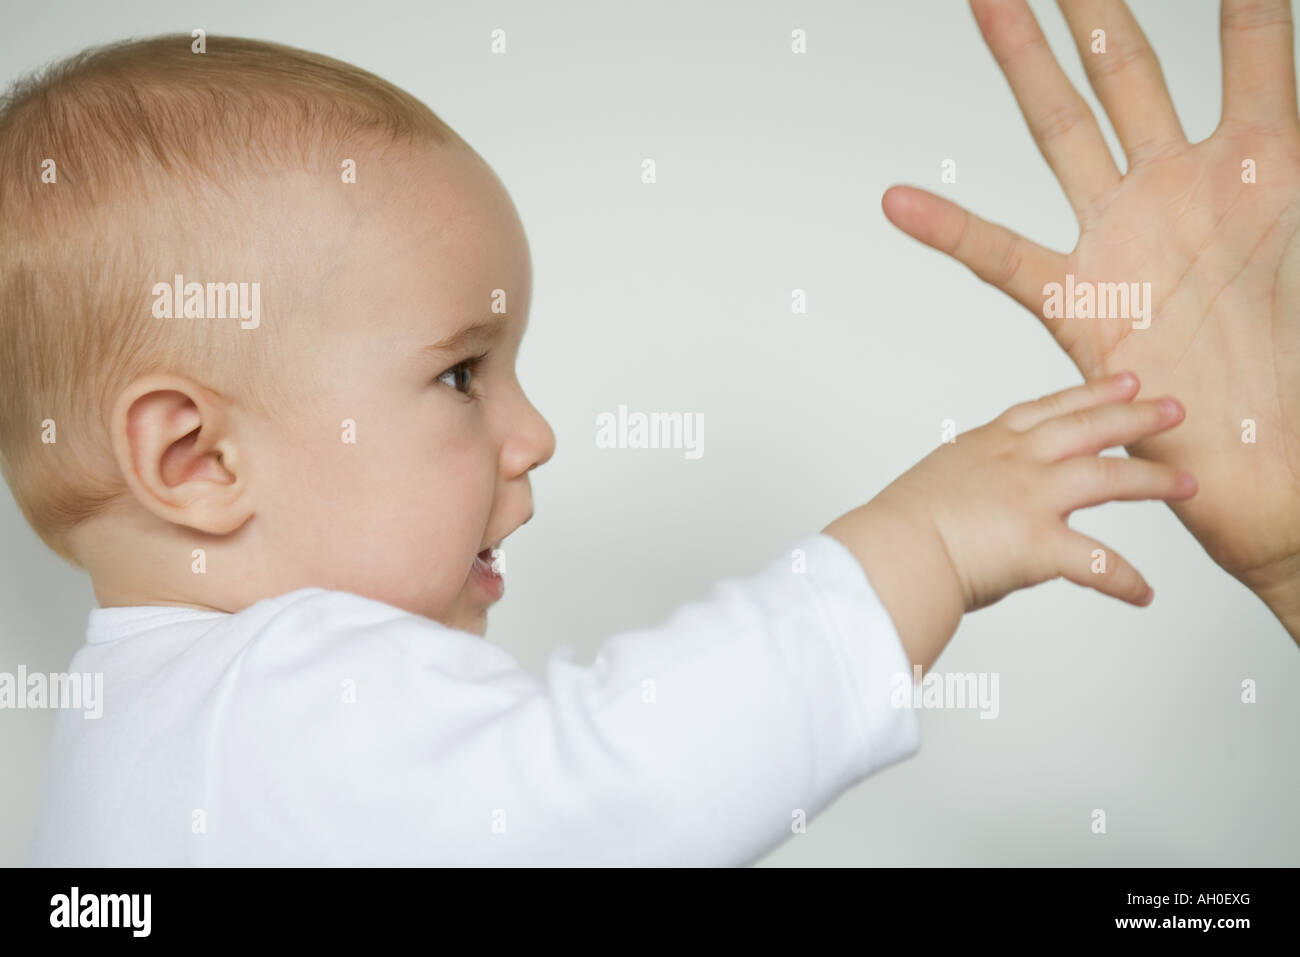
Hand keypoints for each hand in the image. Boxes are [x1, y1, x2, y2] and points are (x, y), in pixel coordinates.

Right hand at [824, 373, 1196, 669]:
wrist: (891, 552)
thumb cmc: (896, 531)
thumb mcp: (935, 485)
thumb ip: (967, 487)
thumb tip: (975, 506)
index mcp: (988, 446)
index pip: (1048, 410)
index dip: (1089, 394)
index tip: (1121, 382)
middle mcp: (1015, 462)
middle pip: (1088, 427)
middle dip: (1135, 415)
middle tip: (1172, 408)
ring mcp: (1031, 497)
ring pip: (1108, 477)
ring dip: (1152, 480)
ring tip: (1186, 483)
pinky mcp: (1039, 542)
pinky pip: (1096, 563)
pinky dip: (1122, 581)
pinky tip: (1143, 593)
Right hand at [881, 0, 1299, 642]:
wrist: (1263, 473)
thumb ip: (1299, 183)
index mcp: (1262, 171)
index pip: (1254, 52)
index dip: (1244, 3)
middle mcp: (1182, 191)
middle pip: (1130, 68)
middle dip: (1096, 7)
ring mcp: (1124, 240)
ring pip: (1063, 132)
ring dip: (1025, 66)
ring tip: (991, 4)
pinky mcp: (1080, 303)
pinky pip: (1003, 258)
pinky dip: (951, 231)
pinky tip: (903, 200)